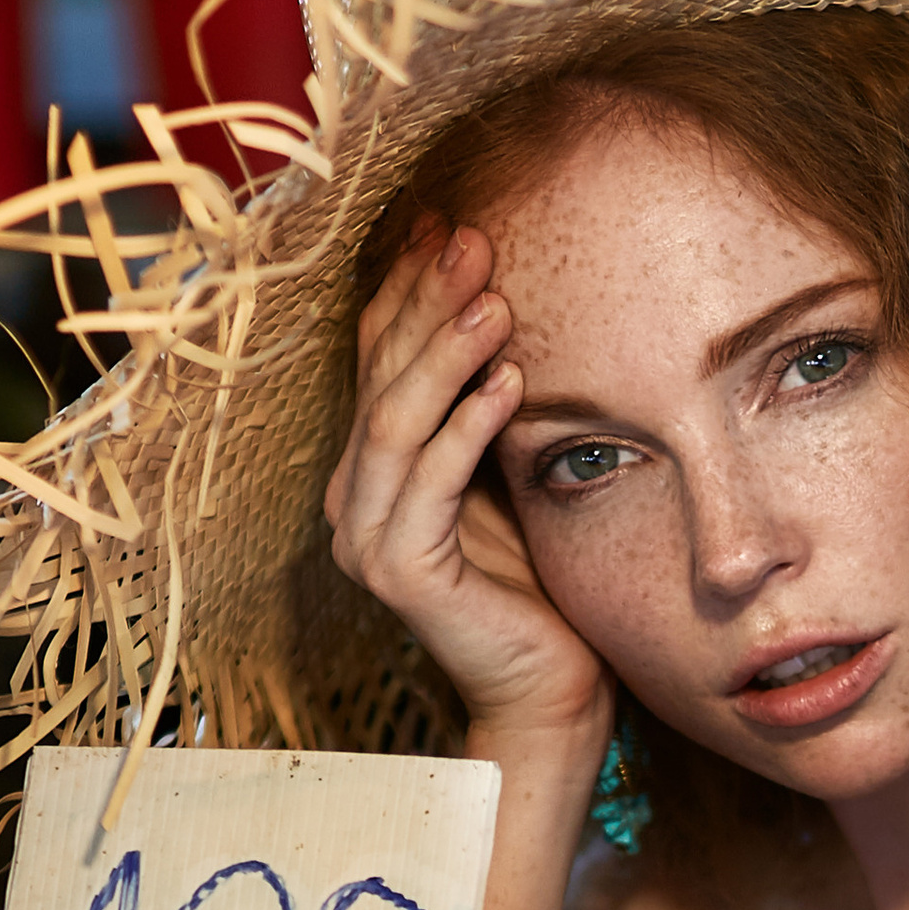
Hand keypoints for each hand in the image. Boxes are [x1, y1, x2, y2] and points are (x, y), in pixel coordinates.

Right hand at [324, 217, 608, 747]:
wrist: (554, 688)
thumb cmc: (542, 579)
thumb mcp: (508, 468)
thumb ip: (486, 404)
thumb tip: (499, 299)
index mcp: (373, 468)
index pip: (378, 357)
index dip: (407, 288)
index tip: (448, 221)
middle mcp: (354, 497)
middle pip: (382, 377)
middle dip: (426, 302)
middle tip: (472, 236)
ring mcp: (367, 537)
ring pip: (397, 422)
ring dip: (445, 354)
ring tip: (494, 300)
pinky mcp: (401, 574)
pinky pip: (432, 484)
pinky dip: (468, 427)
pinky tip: (510, 380)